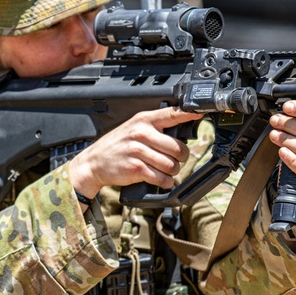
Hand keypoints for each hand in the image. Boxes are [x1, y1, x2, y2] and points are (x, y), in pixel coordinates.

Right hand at [66, 107, 203, 198]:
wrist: (94, 162)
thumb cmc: (117, 146)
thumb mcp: (133, 128)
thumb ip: (155, 127)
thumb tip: (181, 131)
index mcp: (143, 120)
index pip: (172, 114)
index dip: (189, 114)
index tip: (201, 112)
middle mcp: (141, 133)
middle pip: (177, 147)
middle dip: (180, 158)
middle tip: (175, 160)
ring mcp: (138, 151)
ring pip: (171, 165)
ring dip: (173, 172)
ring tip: (166, 171)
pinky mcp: (136, 169)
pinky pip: (161, 178)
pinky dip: (165, 182)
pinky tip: (160, 180)